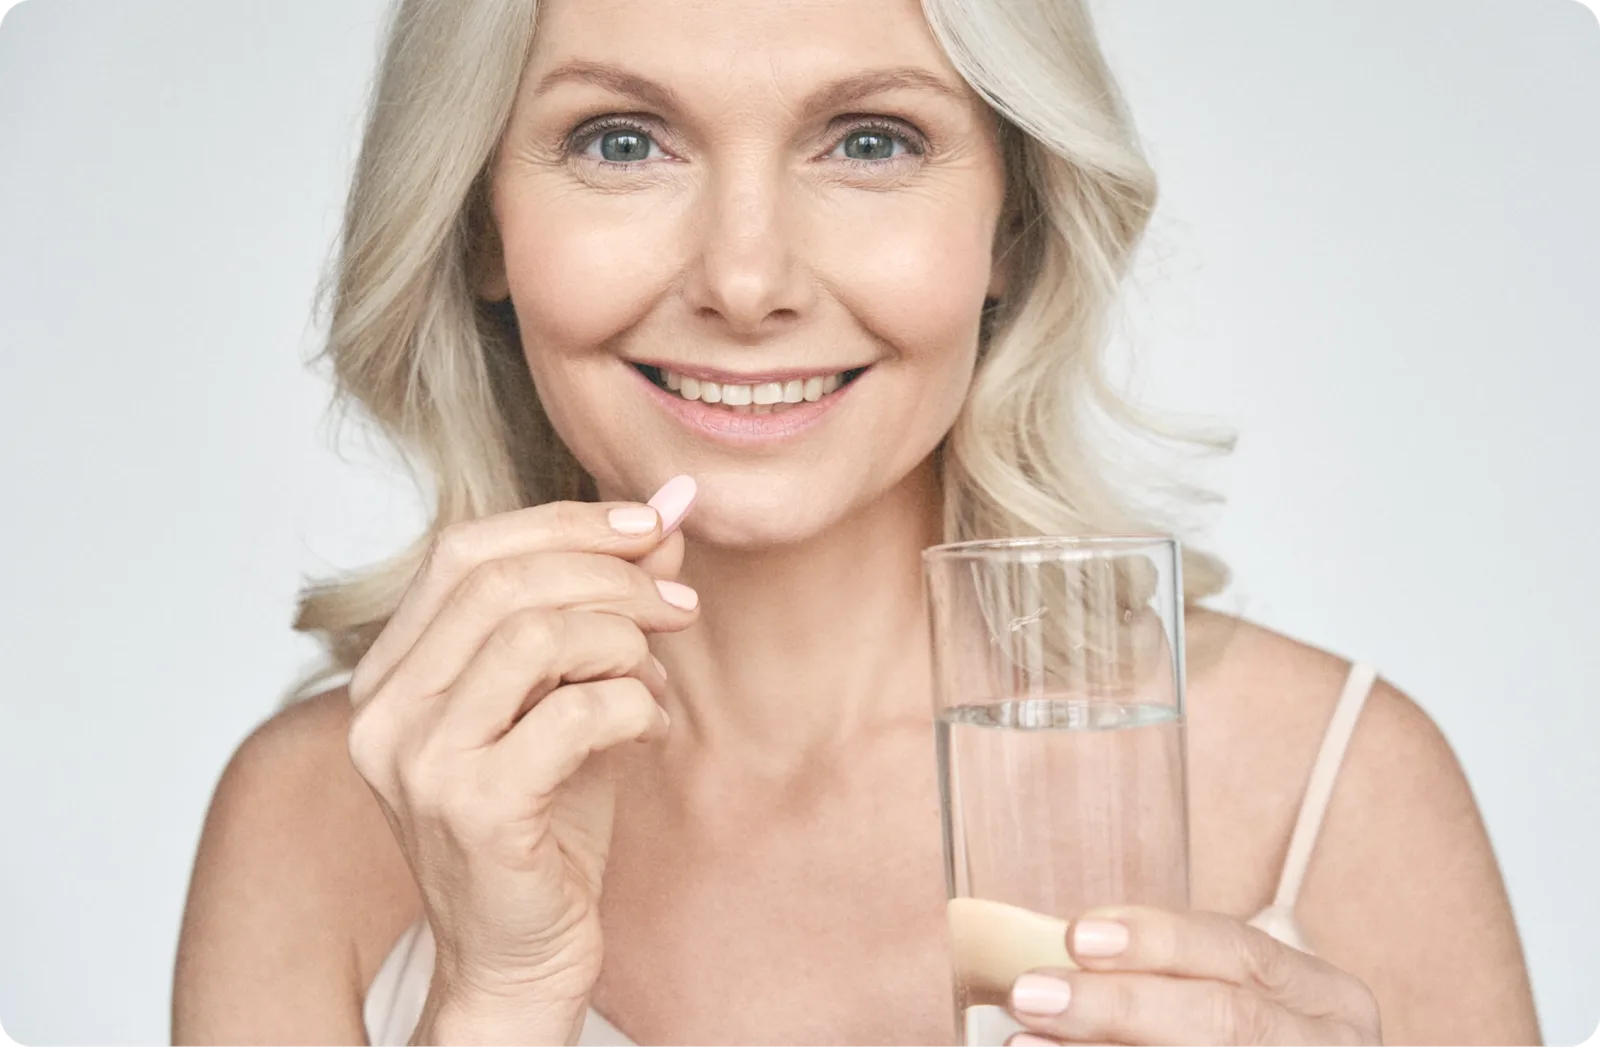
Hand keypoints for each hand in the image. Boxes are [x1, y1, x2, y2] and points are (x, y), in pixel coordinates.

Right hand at [344, 476, 698, 1035]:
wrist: (519, 959)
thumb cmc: (542, 826)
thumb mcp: (570, 696)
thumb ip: (605, 604)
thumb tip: (672, 509)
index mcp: (391, 673)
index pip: (462, 549)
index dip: (562, 522)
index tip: (650, 526)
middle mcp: (385, 711)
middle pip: (499, 580)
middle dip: (609, 575)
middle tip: (679, 603)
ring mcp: (419, 761)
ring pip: (533, 635)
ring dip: (623, 639)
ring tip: (654, 674)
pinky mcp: (472, 808)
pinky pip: (572, 713)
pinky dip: (632, 704)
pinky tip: (646, 730)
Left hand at [1004, 906, 1382, 1046]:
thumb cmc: (1230, 1035)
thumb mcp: (1227, 1004)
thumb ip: (1165, 980)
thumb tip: (1055, 965)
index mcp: (1326, 999)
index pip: (1240, 951)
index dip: (1159, 939)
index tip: (1078, 935)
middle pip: (1226, 1019)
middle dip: (1121, 1003)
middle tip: (1031, 992)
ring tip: (1025, 1041)